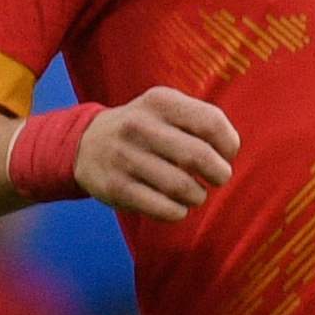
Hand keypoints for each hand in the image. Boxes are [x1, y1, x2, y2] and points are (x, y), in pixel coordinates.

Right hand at [75, 87, 239, 220]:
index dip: (229, 146)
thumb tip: (229, 156)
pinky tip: (176, 206)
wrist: (84, 144)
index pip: (212, 123)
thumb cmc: (147, 131)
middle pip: (199, 156)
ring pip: (183, 187)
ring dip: (198, 196)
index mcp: (159, 102)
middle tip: (216, 178)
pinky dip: (179, 212)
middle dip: (220, 174)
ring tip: (194, 193)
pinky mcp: (114, 186)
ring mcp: (123, 156)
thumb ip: (204, 123)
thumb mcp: (169, 111)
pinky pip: (164, 209)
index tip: (226, 155)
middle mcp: (138, 125)